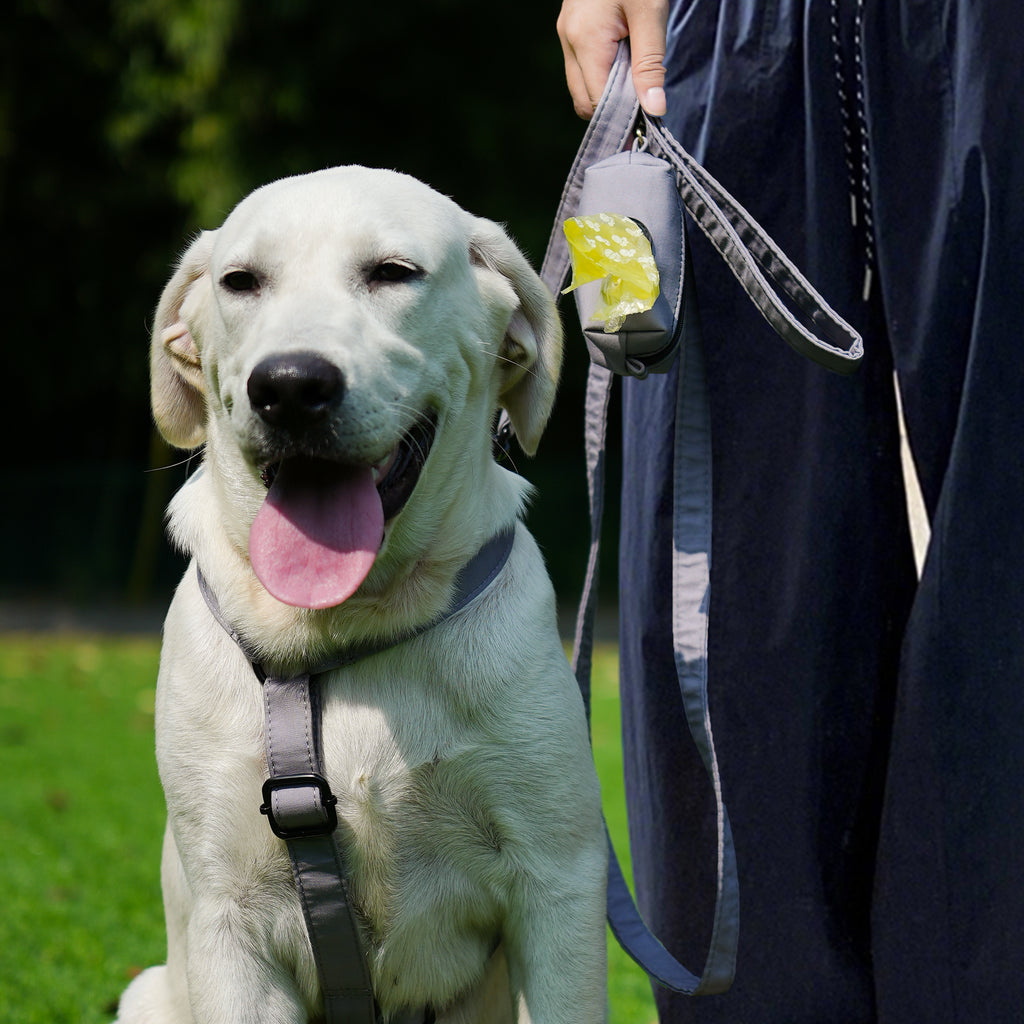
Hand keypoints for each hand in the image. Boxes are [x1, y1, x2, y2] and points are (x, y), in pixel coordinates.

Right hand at [557, 0, 668, 118]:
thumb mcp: (651, 13)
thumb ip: (650, 64)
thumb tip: (654, 110)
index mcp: (586, 41)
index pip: (598, 101)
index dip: (620, 117)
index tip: (643, 123)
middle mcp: (569, 41)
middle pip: (584, 100)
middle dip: (611, 109)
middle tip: (641, 104)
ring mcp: (566, 33)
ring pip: (581, 85)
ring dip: (606, 90)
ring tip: (634, 78)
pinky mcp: (571, 27)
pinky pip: (582, 66)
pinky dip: (601, 73)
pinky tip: (623, 61)